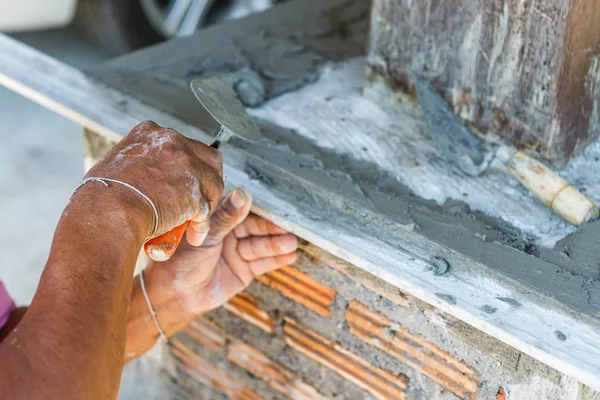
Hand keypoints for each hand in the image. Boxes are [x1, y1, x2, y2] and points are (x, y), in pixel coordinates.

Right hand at [81, 121, 223, 243]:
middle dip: (208, 179)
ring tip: (197, 220)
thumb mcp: (117, 162)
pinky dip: (202, 225)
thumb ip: (138, 162)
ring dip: (207, 204)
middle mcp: (174, 143)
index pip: (184, 144)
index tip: (184, 179)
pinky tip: (194, 235)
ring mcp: (187, 166)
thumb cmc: (102, 195)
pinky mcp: (194, 192)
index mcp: (153, 133)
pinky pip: (206, 211)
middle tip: (203, 197)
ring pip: (214, 184)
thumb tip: (142, 175)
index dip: (189, 165)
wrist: (107, 211)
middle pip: (208, 159)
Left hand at [125, 187, 297, 356]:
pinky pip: (263, 263)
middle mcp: (230, 233)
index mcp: (218, 218)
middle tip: (289, 228)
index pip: (244, 211)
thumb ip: (227, 216)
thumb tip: (244, 192)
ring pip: (261, 245)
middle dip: (273, 229)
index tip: (278, 209)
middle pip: (256, 228)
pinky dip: (277, 259)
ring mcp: (238, 251)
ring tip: (292, 243)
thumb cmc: (181, 260)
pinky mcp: (245, 270)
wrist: (176, 295)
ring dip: (277, 244)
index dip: (261, 210)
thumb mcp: (206, 235)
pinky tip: (291, 255)